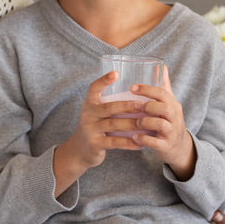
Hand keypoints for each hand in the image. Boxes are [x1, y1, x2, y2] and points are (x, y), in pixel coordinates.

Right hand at [53, 70, 142, 196]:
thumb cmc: (95, 126)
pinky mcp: (95, 144)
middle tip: (141, 104)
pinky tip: (139, 142)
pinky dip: (128, 142)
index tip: (115, 73)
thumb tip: (138, 91)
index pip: (94, 88)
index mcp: (89, 103)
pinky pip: (114, 143)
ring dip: (131, 124)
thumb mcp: (97, 112)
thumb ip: (111, 103)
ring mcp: (90, 130)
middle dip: (126, 106)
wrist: (79, 150)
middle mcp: (88, 114)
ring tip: (145, 123)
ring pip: (113, 125)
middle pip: (108, 108)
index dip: (103, 80)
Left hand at [128, 66, 195, 180]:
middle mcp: (175, 117)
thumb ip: (163, 86)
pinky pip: (155, 142)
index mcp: (173, 105)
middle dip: (147, 106)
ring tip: (135, 122)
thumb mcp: (169, 103)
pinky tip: (134, 137)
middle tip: (136, 108)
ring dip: (144, 122)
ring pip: (160, 124)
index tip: (132, 88)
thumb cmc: (169, 121)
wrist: (179, 148)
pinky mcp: (167, 146)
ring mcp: (172, 132)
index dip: (147, 89)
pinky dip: (143, 139)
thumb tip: (160, 65)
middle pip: (164, 107)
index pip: (162, 93)